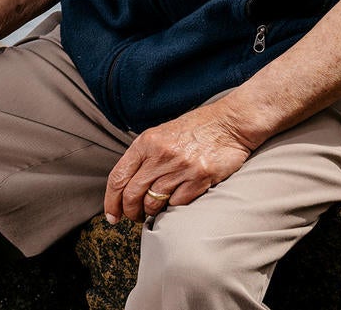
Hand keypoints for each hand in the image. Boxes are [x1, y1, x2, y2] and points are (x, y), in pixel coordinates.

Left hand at [104, 101, 256, 223]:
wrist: (230, 122)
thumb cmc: (196, 129)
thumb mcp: (162, 134)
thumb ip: (144, 156)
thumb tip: (127, 185)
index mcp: (146, 142)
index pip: (118, 177)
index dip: (111, 201)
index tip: (111, 215)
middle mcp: (160, 154)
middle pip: (132, 194)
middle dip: (129, 212)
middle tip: (133, 217)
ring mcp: (180, 166)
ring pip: (153, 202)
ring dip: (151, 212)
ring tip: (155, 210)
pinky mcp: (199, 177)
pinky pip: (177, 203)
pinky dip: (174, 206)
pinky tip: (177, 200)